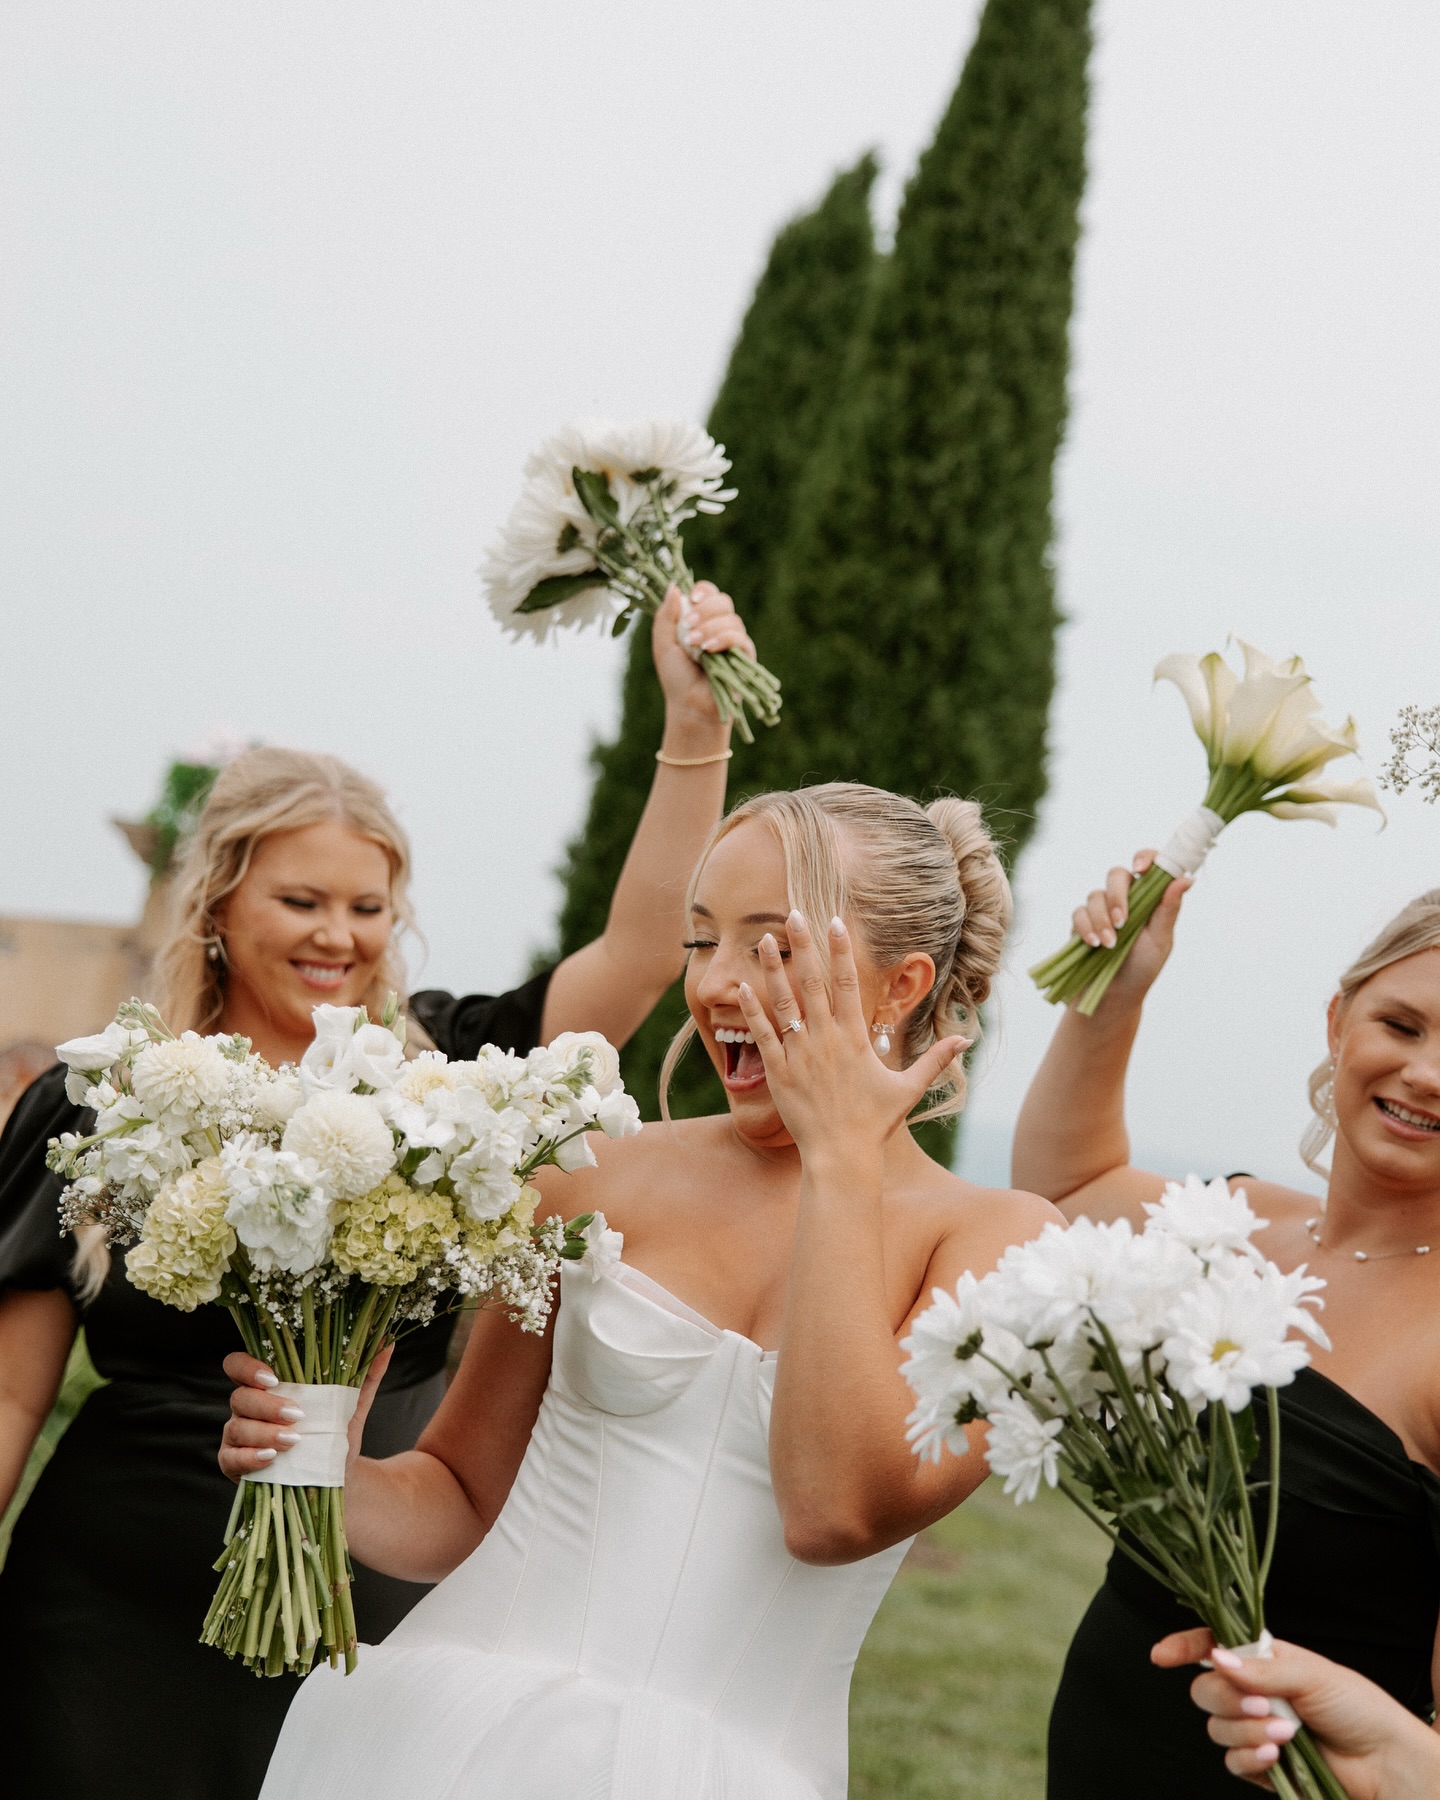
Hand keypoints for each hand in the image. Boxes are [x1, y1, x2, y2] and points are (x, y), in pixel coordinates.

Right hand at [218, 1346, 392, 1484]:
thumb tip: (386, 1343)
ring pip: (237, 1428)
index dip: (248, 1367)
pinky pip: (231, 1458)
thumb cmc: (335, 1437)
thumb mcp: (351, 1407)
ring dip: (264, 1433)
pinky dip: (250, 1457)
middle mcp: (246, 1408)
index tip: (274, 1376)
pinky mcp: (233, 1465)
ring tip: (294, 1440)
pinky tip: (271, 1458)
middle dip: (267, 1405)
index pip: (239, 1365)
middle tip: (297, 1415)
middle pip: (239, 1397)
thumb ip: (364, 1375)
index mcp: (266, 1387)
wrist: (336, 1481)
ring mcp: (236, 1437)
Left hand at [651, 581, 754, 724]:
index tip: (692, 600)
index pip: (709, 592)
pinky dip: (724, 639)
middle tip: (688, 627)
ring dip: (711, 628)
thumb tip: (674, 586)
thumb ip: (666, 615)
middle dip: (705, 610)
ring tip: (694, 645)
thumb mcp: (663, 643)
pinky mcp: (745, 656)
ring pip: (732, 619)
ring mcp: (734, 641)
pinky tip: (708, 650)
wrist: (689, 706)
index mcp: (701, 619)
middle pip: (723, 600)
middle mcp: (720, 626)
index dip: (703, 591)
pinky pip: (740, 637)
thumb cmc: (676, 677)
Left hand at [737, 911, 963, 1159]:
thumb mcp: (909, 1089)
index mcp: (854, 1037)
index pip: (847, 982)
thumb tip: (966, 1039)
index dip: (840, 949)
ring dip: (774, 968)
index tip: (835, 921)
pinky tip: (740, 987)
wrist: (841, 1155)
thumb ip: (935, 1059)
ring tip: (766, 939)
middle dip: (804, 944)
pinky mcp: (779, 1071)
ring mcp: (800, 1053)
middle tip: (794, 913)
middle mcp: (826, 1038)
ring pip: (784, 1001)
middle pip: (813, 981)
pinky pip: (763, 1034)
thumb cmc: (874, 1123)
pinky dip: (751, 1010)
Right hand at [1071, 850, 1191, 1013]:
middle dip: (1117, 896)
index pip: (1147, 864)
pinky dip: (1086, 928)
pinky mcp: (1081, 923)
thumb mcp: (1161, 939)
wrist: (1114, 996)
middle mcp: (1124, 899)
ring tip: (1110, 945)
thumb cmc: (1143, 967)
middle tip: (1123, 922)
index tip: (1141, 868)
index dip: (1144, 858)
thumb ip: (1168, 909)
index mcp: (1148, 898)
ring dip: (1102, 919)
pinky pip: (1079, 913)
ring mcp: (1101, 909)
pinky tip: (1094, 945)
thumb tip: (1187, 878)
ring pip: (1095, 895)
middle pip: (1116, 874)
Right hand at [1152, 1628, 1437, 1797]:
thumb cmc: (1358, 1709)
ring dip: (1245, 1731)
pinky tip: (1274, 1757)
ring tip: (1283, 1736)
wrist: (1385, 1763)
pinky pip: (1233, 1762)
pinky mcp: (1264, 1767)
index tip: (1161, 1655)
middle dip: (1226, 1698)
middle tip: (1261, 1705)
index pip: (1213, 1647)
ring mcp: (1257, 1731)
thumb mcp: (1312, 1674)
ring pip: (1216, 1728)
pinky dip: (1249, 1757)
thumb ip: (1261, 1668)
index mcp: (1265, 1661)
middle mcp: (1256, 1694)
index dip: (1184, 1648)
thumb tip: (1217, 1658)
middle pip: (1206, 1690)